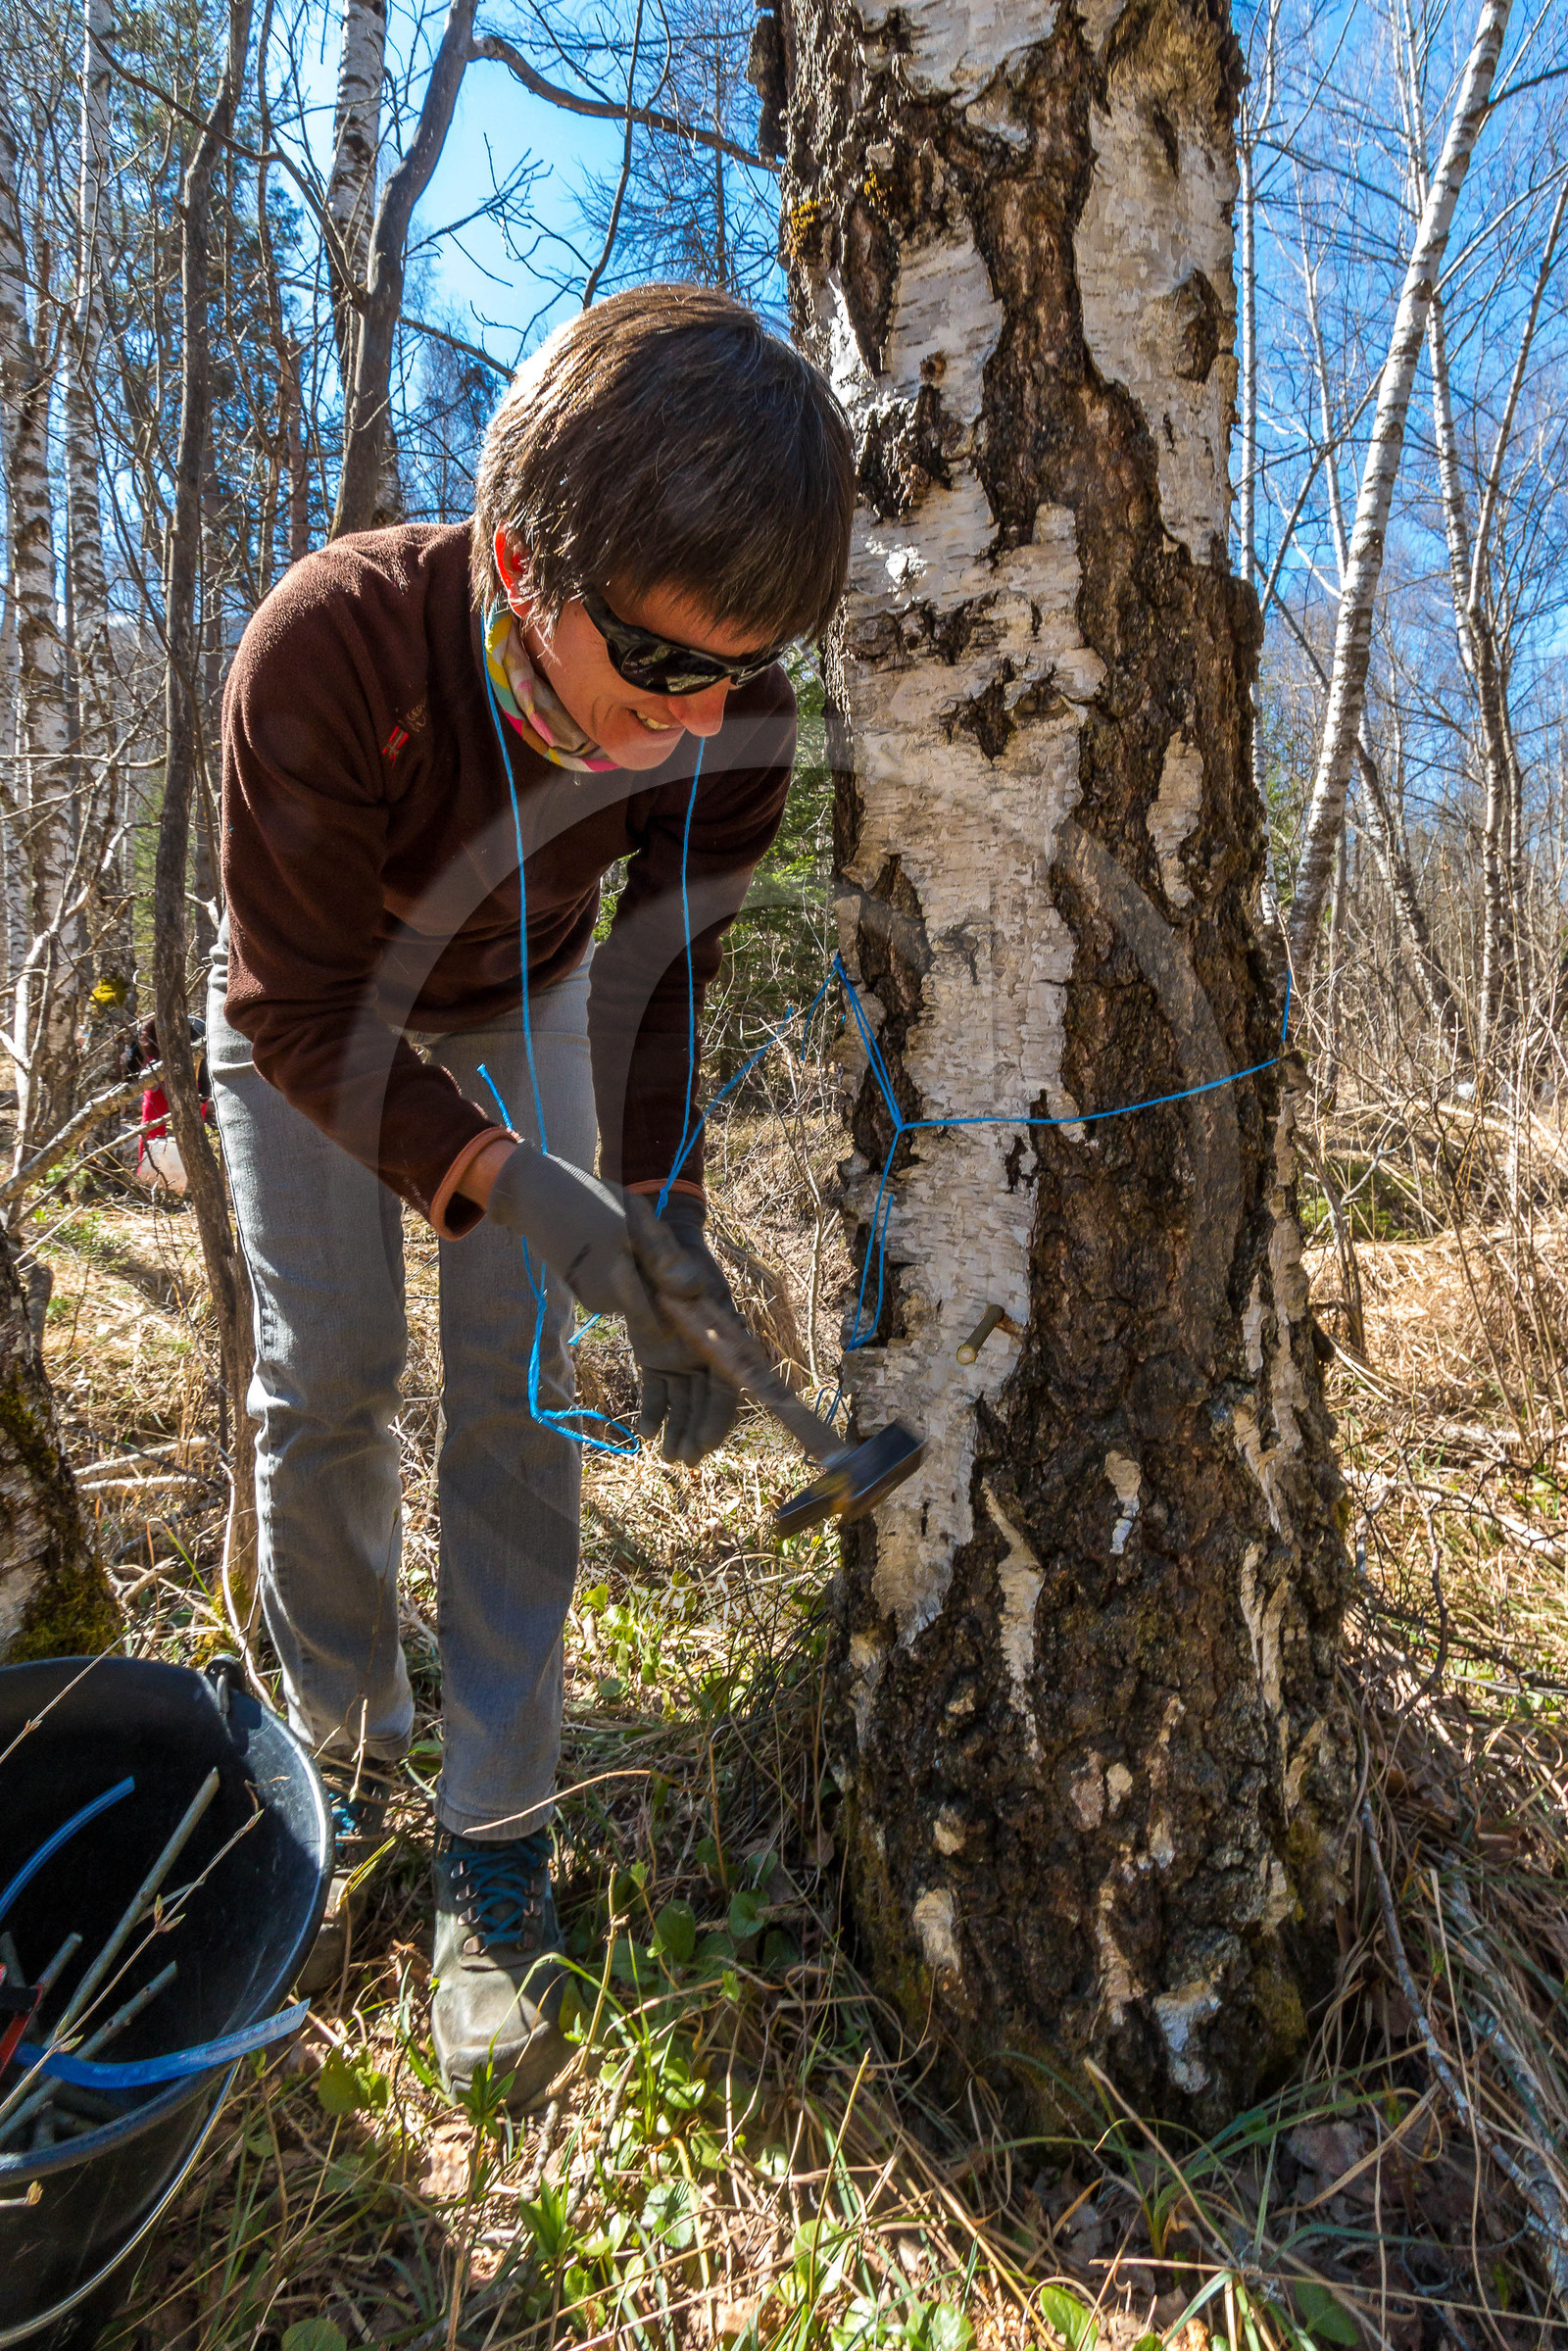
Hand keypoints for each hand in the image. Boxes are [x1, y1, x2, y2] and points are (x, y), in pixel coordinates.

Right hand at [485, 1144, 671, 1364]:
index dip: (679, 1301)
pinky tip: (604, 1239)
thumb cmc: (589, 1202)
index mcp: (622, 1288)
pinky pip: (615, 1286)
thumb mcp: (635, 1220)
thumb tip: (695, 1292)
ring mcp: (591, 1298)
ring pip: (633, 1290)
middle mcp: (605, 1303)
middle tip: (643, 1233)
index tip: (675, 1270)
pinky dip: (619, 1267)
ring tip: (621, 1232)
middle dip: (656, 1273)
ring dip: (638, 1267)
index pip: (664, 1317)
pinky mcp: (582, 1291)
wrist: (534, 1197)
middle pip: (651, 1298)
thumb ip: (665, 1258)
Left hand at [624, 1194, 740, 1466]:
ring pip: (684, 1404)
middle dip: (697, 1433)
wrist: (651, 1246)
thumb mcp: (672, 1264)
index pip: (727, 1388)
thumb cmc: (671, 1255)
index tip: (707, 1445)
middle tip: (685, 1461)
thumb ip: (671, 1277)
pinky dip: (655, 1413)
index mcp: (721, 1336)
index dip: (718, 1419)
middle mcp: (707, 1352)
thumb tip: (676, 1283)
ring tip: (668, 1459)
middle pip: (707, 1403)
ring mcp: (682, 1358)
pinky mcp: (658, 1359)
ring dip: (678, 1431)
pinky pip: (660, 1393)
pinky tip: (647, 1433)